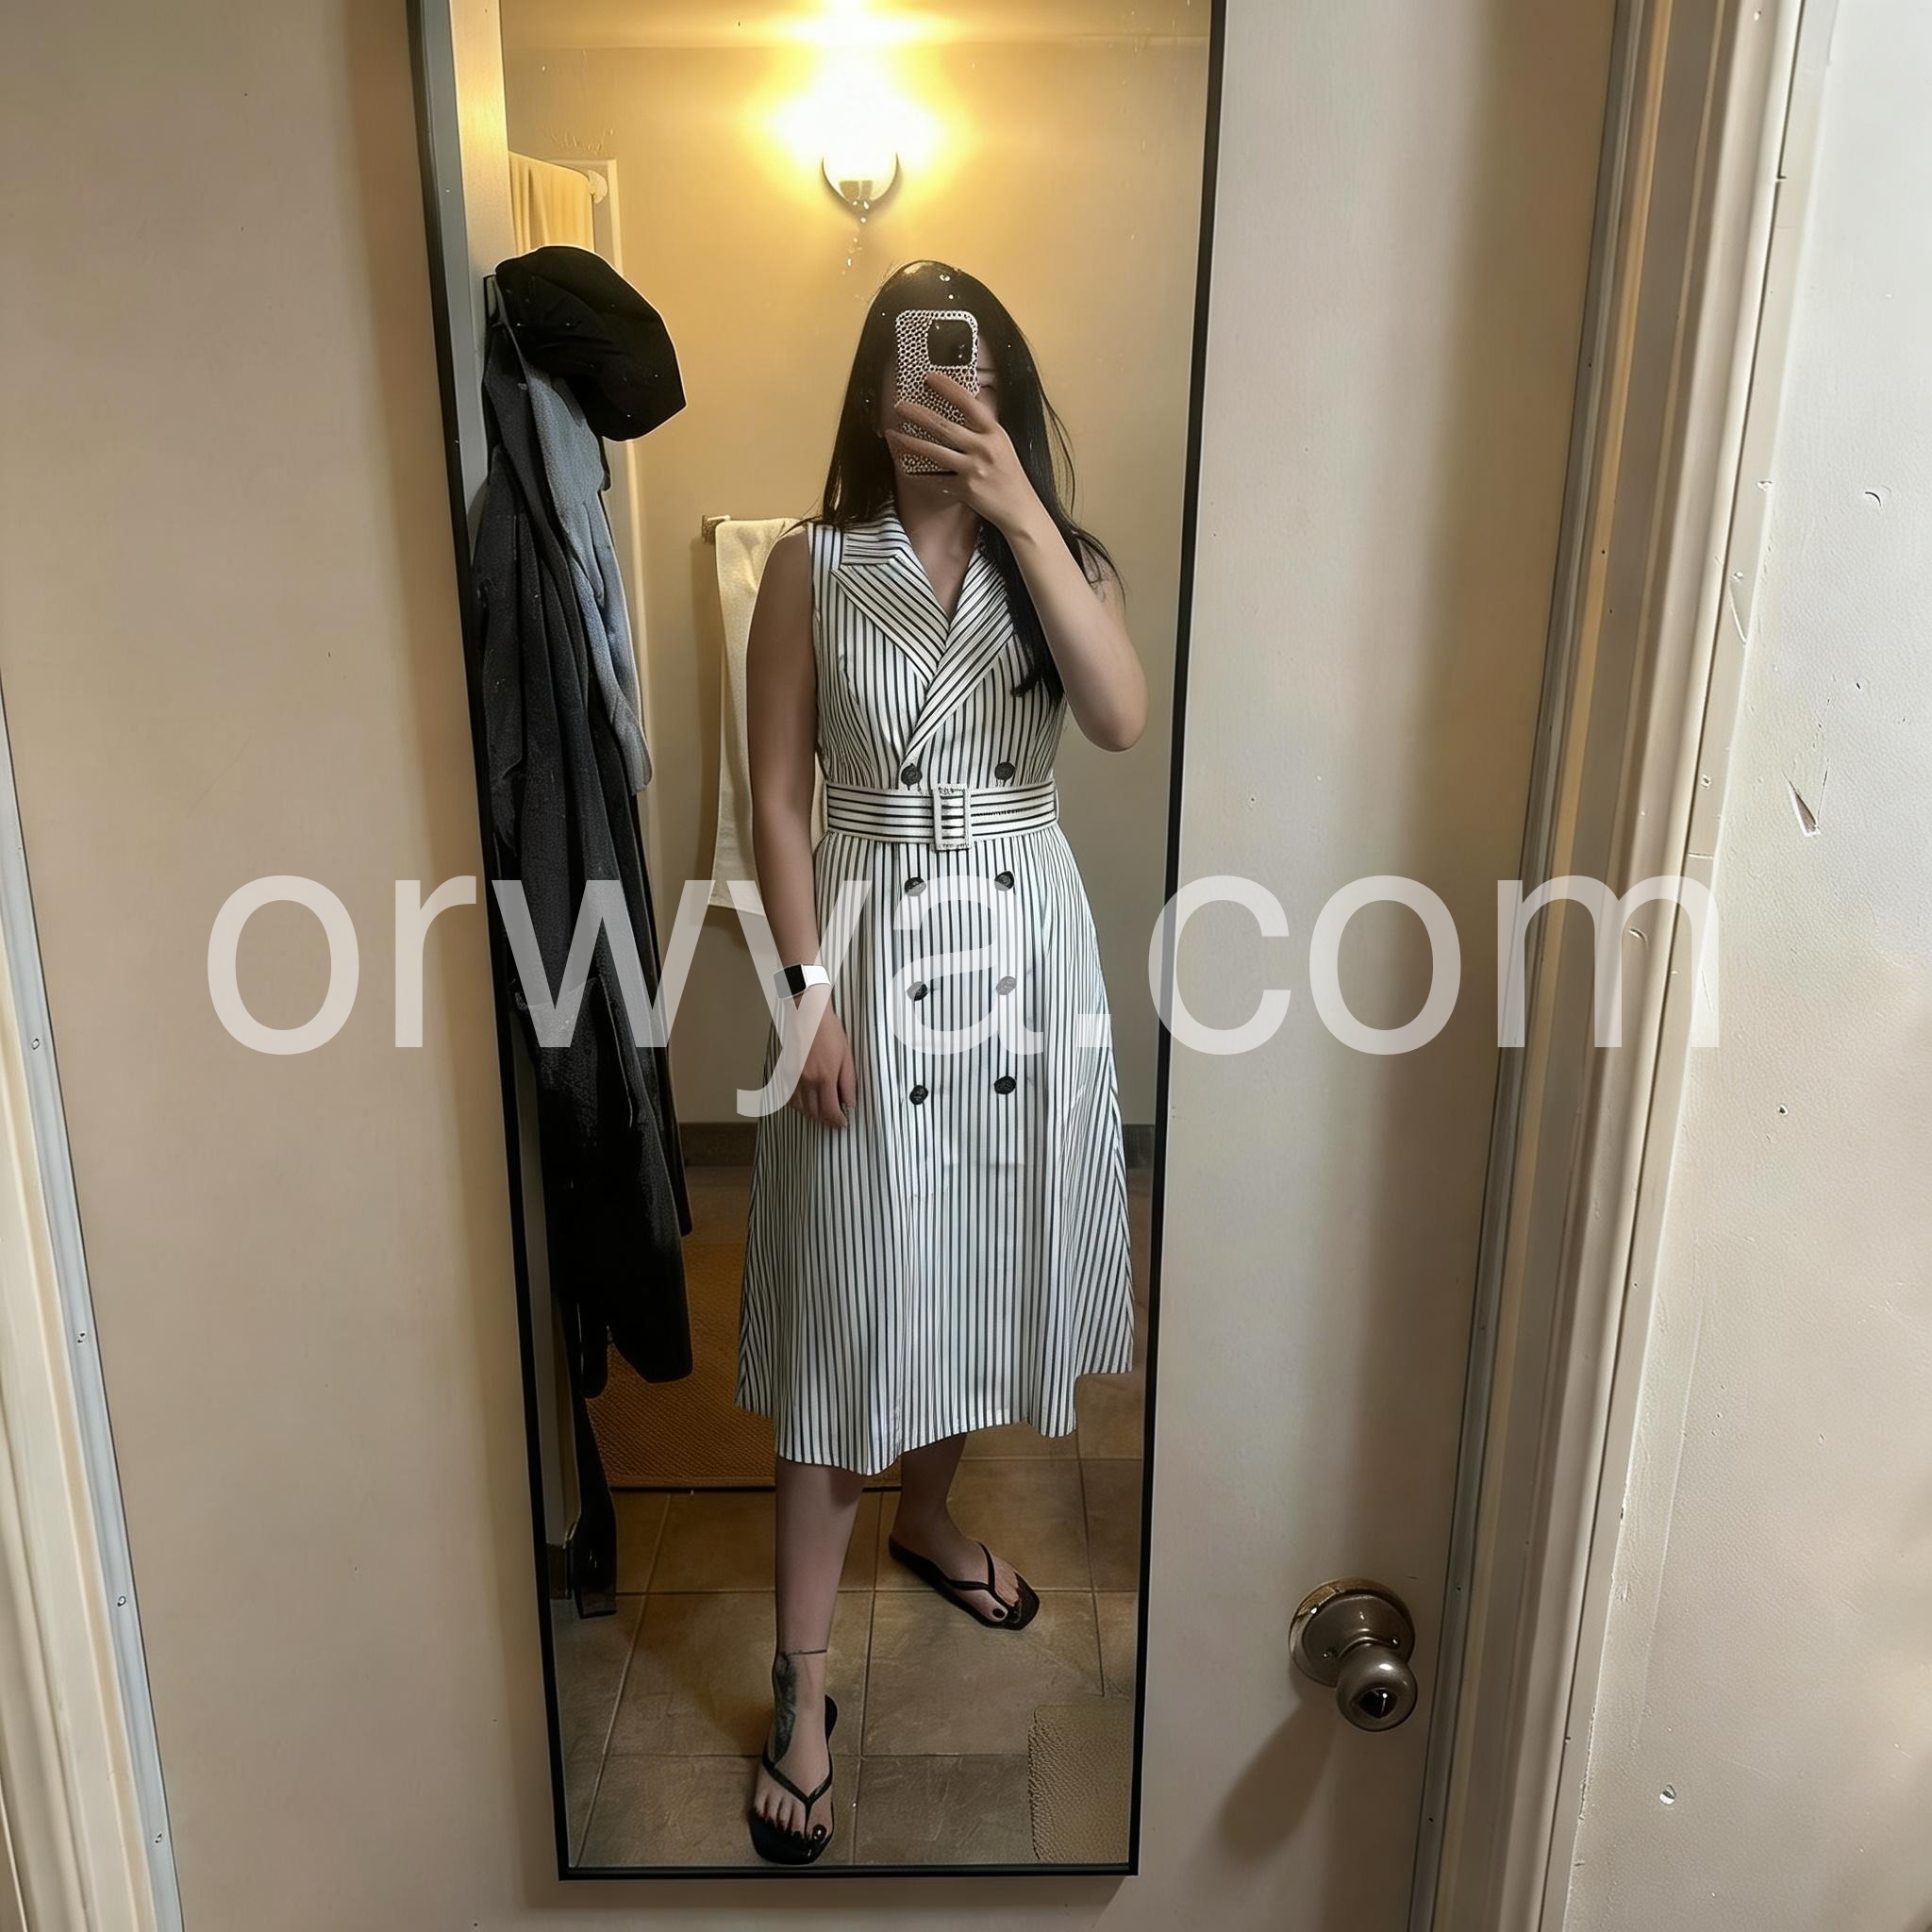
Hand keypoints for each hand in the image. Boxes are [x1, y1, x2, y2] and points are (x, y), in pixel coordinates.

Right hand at [786, 990, 855, 1127]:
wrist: (808, 1016)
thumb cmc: (830, 1033)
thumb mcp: (847, 1057)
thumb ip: (848, 1083)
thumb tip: (849, 1103)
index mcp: (824, 1078)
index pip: (830, 1110)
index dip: (837, 1121)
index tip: (843, 1123)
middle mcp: (806, 1081)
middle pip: (814, 1112)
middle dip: (825, 1120)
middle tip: (834, 1122)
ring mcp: (793, 1077)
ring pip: (800, 1108)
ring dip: (812, 1115)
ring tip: (822, 1115)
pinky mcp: (785, 1072)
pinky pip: (789, 1098)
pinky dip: (798, 1106)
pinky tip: (805, 1105)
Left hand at [885, 371, 1045, 536]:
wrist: (1019, 508)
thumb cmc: (1009, 474)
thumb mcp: (1002, 443)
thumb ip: (983, 428)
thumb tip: (963, 406)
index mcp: (994, 433)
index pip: (968, 404)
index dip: (948, 389)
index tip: (930, 378)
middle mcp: (983, 449)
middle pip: (944, 427)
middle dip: (918, 414)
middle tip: (900, 405)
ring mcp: (973, 470)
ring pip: (934, 452)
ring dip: (910, 442)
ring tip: (893, 433)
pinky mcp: (964, 490)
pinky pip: (934, 480)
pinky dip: (918, 475)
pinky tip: (904, 467)